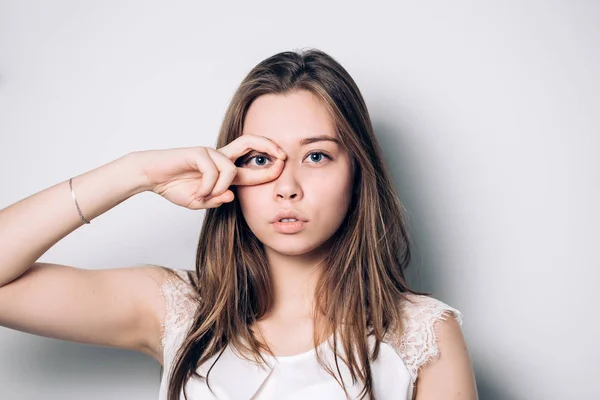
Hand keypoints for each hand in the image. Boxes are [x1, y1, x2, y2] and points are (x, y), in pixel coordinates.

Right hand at [135, 134, 286, 209]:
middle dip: (268, 146)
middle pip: (249, 142)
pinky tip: (197, 193)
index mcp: (223, 169)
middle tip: (282, 156)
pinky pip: (212, 171)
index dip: (268, 167)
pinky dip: (207, 186)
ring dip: (221, 188)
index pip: (251, 164)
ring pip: (230, 169)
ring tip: (204, 197)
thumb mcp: (199, 201)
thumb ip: (215, 200)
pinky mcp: (197, 152)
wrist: (150, 175)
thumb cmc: (173, 186)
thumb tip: (230, 197)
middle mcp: (219, 157)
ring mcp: (209, 153)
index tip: (282, 168)